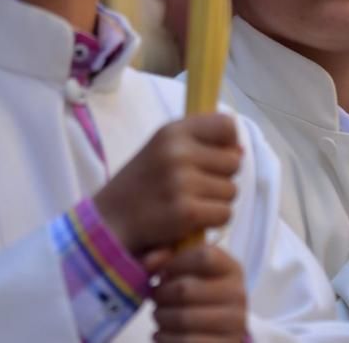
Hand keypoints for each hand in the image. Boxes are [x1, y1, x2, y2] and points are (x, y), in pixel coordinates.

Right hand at [94, 113, 241, 255]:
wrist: (108, 223)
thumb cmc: (142, 184)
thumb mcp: (163, 150)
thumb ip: (200, 143)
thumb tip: (240, 149)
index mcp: (172, 131)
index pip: (226, 126)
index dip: (226, 144)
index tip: (212, 158)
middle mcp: (177, 152)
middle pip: (234, 162)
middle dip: (221, 178)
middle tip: (194, 187)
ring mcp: (182, 182)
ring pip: (232, 190)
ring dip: (217, 201)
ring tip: (189, 203)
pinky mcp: (186, 212)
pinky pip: (225, 214)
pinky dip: (212, 221)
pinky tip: (190, 220)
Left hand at [146, 244, 247, 342]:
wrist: (217, 329)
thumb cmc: (199, 294)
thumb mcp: (192, 271)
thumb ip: (169, 257)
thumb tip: (148, 262)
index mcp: (231, 269)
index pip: (204, 256)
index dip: (175, 263)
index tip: (163, 272)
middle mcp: (238, 294)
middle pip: (185, 288)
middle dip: (161, 294)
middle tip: (157, 297)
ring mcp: (234, 323)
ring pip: (182, 318)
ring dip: (161, 317)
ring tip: (159, 315)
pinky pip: (184, 342)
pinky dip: (165, 337)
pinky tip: (163, 333)